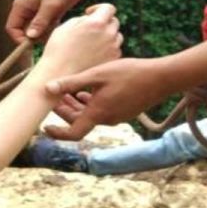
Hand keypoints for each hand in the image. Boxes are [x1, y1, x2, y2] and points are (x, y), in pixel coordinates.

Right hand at [6, 0, 89, 42]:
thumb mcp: (52, 5)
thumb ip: (40, 21)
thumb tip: (30, 37)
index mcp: (21, 6)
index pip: (12, 28)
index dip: (19, 38)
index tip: (33, 44)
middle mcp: (26, 9)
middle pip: (23, 31)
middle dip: (34, 36)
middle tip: (49, 31)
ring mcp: (36, 11)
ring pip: (35, 30)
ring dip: (44, 32)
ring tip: (55, 22)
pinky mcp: (46, 13)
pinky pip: (44, 27)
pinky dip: (51, 28)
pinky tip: (59, 20)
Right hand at [38, 3, 123, 77]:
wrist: (59, 75)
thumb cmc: (58, 50)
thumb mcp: (65, 27)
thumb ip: (82, 19)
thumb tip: (90, 18)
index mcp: (96, 23)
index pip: (108, 8)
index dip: (99, 8)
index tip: (89, 14)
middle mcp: (108, 34)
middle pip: (114, 22)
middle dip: (103, 23)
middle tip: (90, 30)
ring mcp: (112, 49)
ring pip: (116, 36)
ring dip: (107, 36)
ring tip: (91, 43)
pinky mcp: (113, 61)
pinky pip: (115, 50)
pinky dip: (107, 49)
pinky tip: (93, 55)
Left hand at [44, 57, 174, 139]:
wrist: (161, 77)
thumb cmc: (129, 73)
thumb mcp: (97, 75)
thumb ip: (72, 83)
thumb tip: (47, 88)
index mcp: (98, 113)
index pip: (73, 133)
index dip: (57, 133)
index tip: (45, 127)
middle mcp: (107, 119)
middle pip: (79, 122)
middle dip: (64, 111)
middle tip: (52, 97)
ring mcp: (117, 116)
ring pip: (89, 115)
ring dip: (75, 106)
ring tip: (65, 91)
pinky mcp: (124, 110)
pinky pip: (101, 111)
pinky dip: (89, 103)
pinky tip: (85, 91)